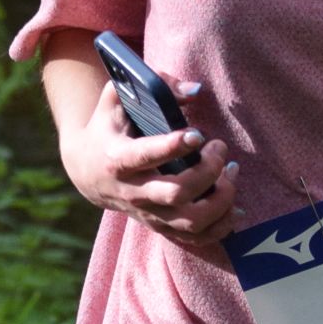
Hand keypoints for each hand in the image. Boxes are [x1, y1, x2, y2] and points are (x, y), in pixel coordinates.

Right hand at [65, 74, 240, 249]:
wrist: (87, 171)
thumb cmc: (107, 127)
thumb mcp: (116, 99)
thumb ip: (154, 85)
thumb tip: (196, 90)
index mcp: (117, 158)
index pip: (145, 157)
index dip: (173, 147)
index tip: (198, 133)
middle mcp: (132, 192)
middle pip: (176, 193)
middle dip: (207, 171)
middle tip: (220, 148)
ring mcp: (148, 214)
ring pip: (190, 221)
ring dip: (221, 199)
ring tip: (231, 171)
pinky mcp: (161, 226)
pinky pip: (195, 238)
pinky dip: (221, 226)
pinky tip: (235, 205)